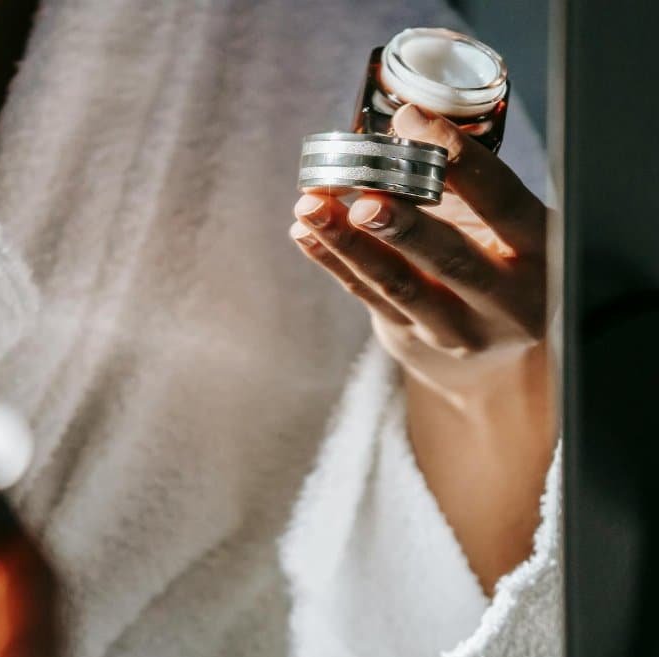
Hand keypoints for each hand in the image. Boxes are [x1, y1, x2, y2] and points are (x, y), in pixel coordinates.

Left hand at [289, 104, 555, 592]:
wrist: (496, 350)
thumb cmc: (496, 255)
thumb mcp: (500, 217)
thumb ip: (460, 176)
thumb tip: (404, 118)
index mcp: (540, 251)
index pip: (503, 202)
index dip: (461, 163)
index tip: (413, 125)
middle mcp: (505, 297)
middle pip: (453, 259)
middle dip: (405, 227)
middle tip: (365, 200)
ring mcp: (457, 328)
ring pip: (399, 286)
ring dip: (349, 244)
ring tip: (311, 208)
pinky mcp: (411, 339)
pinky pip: (368, 297)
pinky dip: (333, 263)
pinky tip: (304, 232)